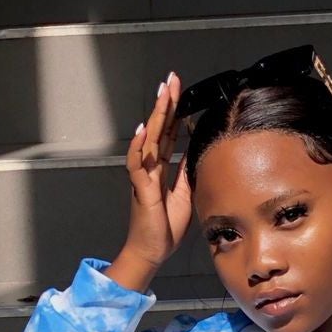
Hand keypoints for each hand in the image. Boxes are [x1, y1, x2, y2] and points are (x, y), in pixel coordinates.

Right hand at [120, 69, 192, 270]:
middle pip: (160, 130)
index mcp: (161, 171)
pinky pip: (137, 165)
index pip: (169, 135)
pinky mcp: (140, 190)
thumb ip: (186, 173)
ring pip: (150, 141)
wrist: (152, 252)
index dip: (174, 114)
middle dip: (166, 105)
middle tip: (172, 80)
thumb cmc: (165, 229)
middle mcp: (151, 169)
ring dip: (156, 117)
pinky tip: (144, 130)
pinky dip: (139, 148)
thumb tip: (194, 151)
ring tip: (162, 94)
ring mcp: (144, 178)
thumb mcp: (185, 196)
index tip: (180, 93)